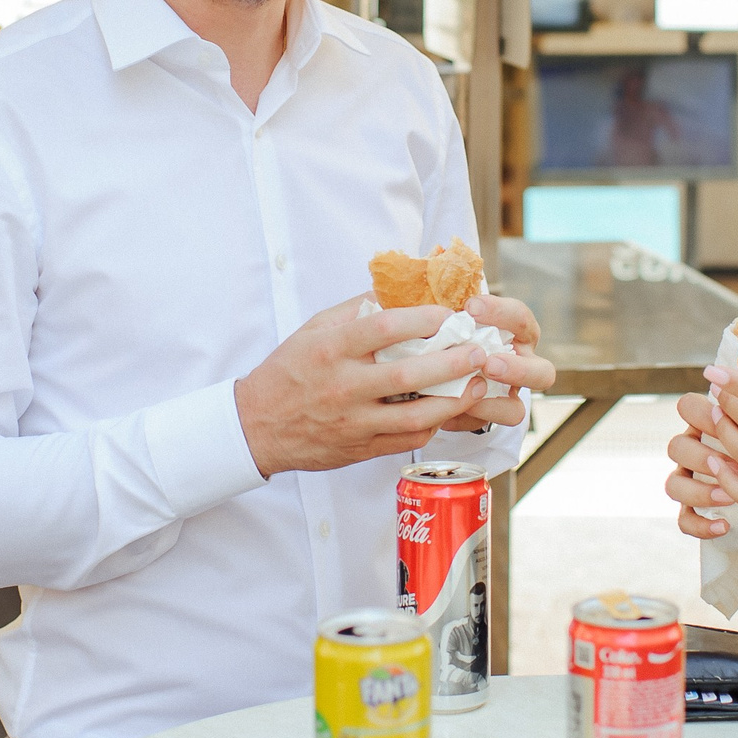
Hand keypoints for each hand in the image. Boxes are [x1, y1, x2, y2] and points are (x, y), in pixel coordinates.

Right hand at [236, 297, 496, 476]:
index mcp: (331, 349)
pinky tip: (450, 409)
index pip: (384, 328)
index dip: (423, 319)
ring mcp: (354, 421)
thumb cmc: (288, 371)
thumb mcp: (313, 329)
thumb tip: (396, 290)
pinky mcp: (361, 447)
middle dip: (452, 361)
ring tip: (479, 384)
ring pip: (415, 414)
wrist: (257, 426)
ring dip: (454, 400)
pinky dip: (434, 424)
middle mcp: (344, 385)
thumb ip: (355, 310)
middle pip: (408, 373)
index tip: (449, 314)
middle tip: (480, 350)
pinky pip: (407, 438)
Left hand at [431, 294, 551, 432]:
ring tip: (468, 393)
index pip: (519, 318)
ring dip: (492, 406)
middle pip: (542, 372)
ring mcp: (509, 395)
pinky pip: (490, 424)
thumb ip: (437, 304)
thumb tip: (417, 268)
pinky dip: (468, 416)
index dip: (500, 312)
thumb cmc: (443, 334)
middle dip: (516, 368)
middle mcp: (521, 365)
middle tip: (486, 361)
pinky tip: (442, 410)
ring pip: (519, 409)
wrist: (433, 370)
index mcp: (514, 333)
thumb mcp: (442, 316)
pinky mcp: (492, 416)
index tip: (470, 306)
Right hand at [665, 404, 737, 540]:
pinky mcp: (698, 511)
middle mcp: (696, 448)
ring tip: (729, 496)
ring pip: (674, 484)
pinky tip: (724, 526)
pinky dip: (700, 524)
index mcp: (711, 422)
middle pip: (676, 446)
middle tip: (734, 464)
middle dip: (701, 455)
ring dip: (700, 489)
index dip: (702, 413)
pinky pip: (685, 520)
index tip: (724, 415)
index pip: (688, 407)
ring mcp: (693, 481)